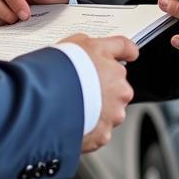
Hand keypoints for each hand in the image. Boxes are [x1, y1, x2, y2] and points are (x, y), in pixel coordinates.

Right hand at [64, 33, 137, 152]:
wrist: (48, 102)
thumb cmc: (61, 71)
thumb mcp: (76, 43)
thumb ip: (90, 47)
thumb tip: (92, 50)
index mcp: (115, 66)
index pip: (125, 50)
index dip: (126, 51)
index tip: (129, 53)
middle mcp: (120, 91)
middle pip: (117, 88)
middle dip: (104, 89)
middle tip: (82, 88)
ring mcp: (113, 115)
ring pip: (109, 112)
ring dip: (97, 111)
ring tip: (73, 107)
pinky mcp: (102, 135)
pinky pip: (97, 131)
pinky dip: (88, 128)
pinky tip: (72, 121)